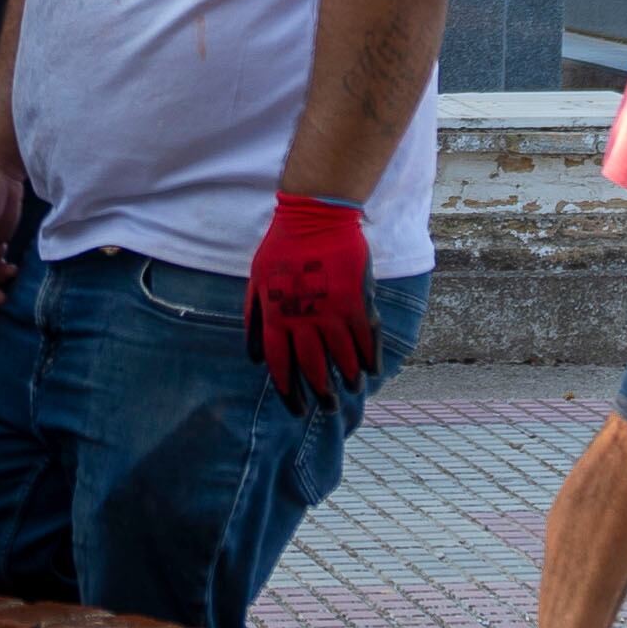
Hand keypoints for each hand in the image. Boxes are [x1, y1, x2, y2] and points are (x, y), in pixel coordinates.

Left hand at [244, 193, 378, 412]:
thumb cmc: (282, 249)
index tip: (296, 410)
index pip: (280, 366)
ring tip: (353, 390)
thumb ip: (255, 320)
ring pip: (342, 358)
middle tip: (328, 408)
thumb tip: (254, 359)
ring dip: (348, 379)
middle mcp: (302, 320)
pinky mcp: (355, 301)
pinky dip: (369, 356)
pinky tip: (372, 370)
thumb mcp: (256, 283)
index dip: (289, 392)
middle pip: (312, 368)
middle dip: (321, 393)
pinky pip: (365, 338)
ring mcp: (331, 312)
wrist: (314, 218)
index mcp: (275, 317)